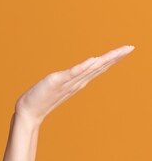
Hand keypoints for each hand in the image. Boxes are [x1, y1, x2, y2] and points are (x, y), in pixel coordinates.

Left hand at [14, 45, 134, 126]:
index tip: (127, 49)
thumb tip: (76, 73)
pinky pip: (72, 73)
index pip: (98, 68)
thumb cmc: (41, 99)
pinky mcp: (57, 82)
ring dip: (104, 60)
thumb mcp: (58, 85)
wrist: (28, 112)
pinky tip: (93, 60)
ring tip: (119, 51)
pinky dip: (83, 67)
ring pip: (90, 69)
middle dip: (115, 57)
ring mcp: (68, 82)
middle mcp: (77, 82)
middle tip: (131, 47)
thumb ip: (68, 79)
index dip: (113, 58)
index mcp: (78, 82)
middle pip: (99, 67)